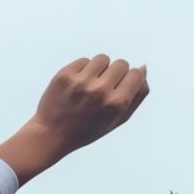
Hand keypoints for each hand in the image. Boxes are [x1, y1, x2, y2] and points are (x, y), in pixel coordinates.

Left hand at [0, 55, 149, 182]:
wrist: (50, 135)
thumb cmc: (87, 129)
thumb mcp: (118, 119)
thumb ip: (137, 95)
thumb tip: (143, 68)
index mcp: (116, 104)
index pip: (136, 74)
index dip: (129, 80)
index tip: (118, 89)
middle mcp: (100, 91)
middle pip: (121, 64)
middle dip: (115, 74)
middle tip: (102, 89)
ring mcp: (80, 82)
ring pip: (103, 59)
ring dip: (99, 69)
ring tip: (90, 85)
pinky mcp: (64, 76)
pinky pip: (84, 61)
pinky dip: (83, 70)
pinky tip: (76, 85)